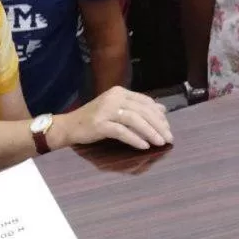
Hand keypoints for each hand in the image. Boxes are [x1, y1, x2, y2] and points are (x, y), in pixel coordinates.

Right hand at [56, 87, 172, 150]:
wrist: (69, 126)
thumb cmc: (94, 118)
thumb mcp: (117, 109)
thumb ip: (137, 107)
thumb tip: (162, 108)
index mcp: (120, 92)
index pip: (145, 101)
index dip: (159, 115)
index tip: (168, 128)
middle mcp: (114, 97)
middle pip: (143, 110)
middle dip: (158, 125)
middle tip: (169, 138)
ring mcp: (106, 110)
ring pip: (135, 120)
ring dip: (150, 132)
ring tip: (161, 143)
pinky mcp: (99, 124)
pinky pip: (122, 131)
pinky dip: (135, 139)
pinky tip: (144, 146)